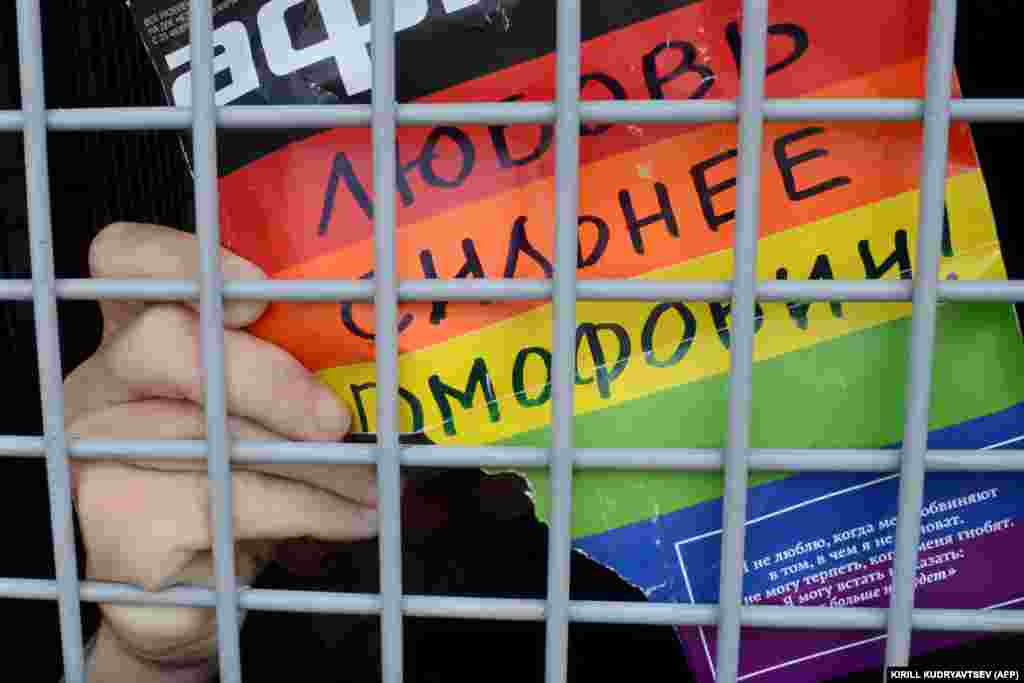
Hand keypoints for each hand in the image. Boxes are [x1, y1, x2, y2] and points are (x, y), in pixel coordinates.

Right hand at [64, 223, 377, 680]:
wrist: (203, 577)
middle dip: (266, 378)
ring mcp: (94, 457)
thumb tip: (380, 347)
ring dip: (314, 462)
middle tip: (336, 419)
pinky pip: (226, 507)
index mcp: (137, 331)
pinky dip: (309, 511)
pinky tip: (353, 517)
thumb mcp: (271, 403)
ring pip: (209, 437)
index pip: (122, 259)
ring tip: (374, 479)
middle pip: (163, 343)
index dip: (177, 259)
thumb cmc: (244, 473)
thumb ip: (297, 360)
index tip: (256, 290)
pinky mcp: (118, 531)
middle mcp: (102, 383)